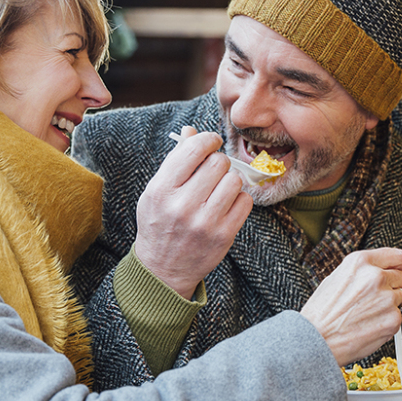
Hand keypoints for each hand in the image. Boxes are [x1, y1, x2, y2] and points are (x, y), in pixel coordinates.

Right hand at [134, 126, 252, 298]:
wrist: (163, 270)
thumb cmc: (160, 224)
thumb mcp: (156, 191)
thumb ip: (174, 161)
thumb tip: (191, 131)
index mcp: (162, 190)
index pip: (194, 149)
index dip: (208, 139)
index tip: (212, 142)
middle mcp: (182, 206)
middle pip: (218, 162)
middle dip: (218, 162)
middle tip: (213, 171)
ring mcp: (205, 222)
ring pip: (234, 180)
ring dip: (230, 181)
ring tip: (218, 190)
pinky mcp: (224, 235)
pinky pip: (245, 201)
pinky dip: (239, 199)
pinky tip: (226, 205)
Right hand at [300, 248, 401, 365]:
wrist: (316, 340)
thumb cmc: (321, 314)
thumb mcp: (336, 279)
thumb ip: (362, 272)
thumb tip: (380, 272)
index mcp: (360, 262)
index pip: (397, 257)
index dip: (401, 267)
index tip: (400, 273)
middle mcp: (375, 277)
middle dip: (397, 287)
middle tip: (382, 299)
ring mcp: (386, 298)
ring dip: (396, 304)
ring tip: (374, 313)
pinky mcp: (393, 319)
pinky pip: (401, 317)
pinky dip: (390, 322)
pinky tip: (371, 325)